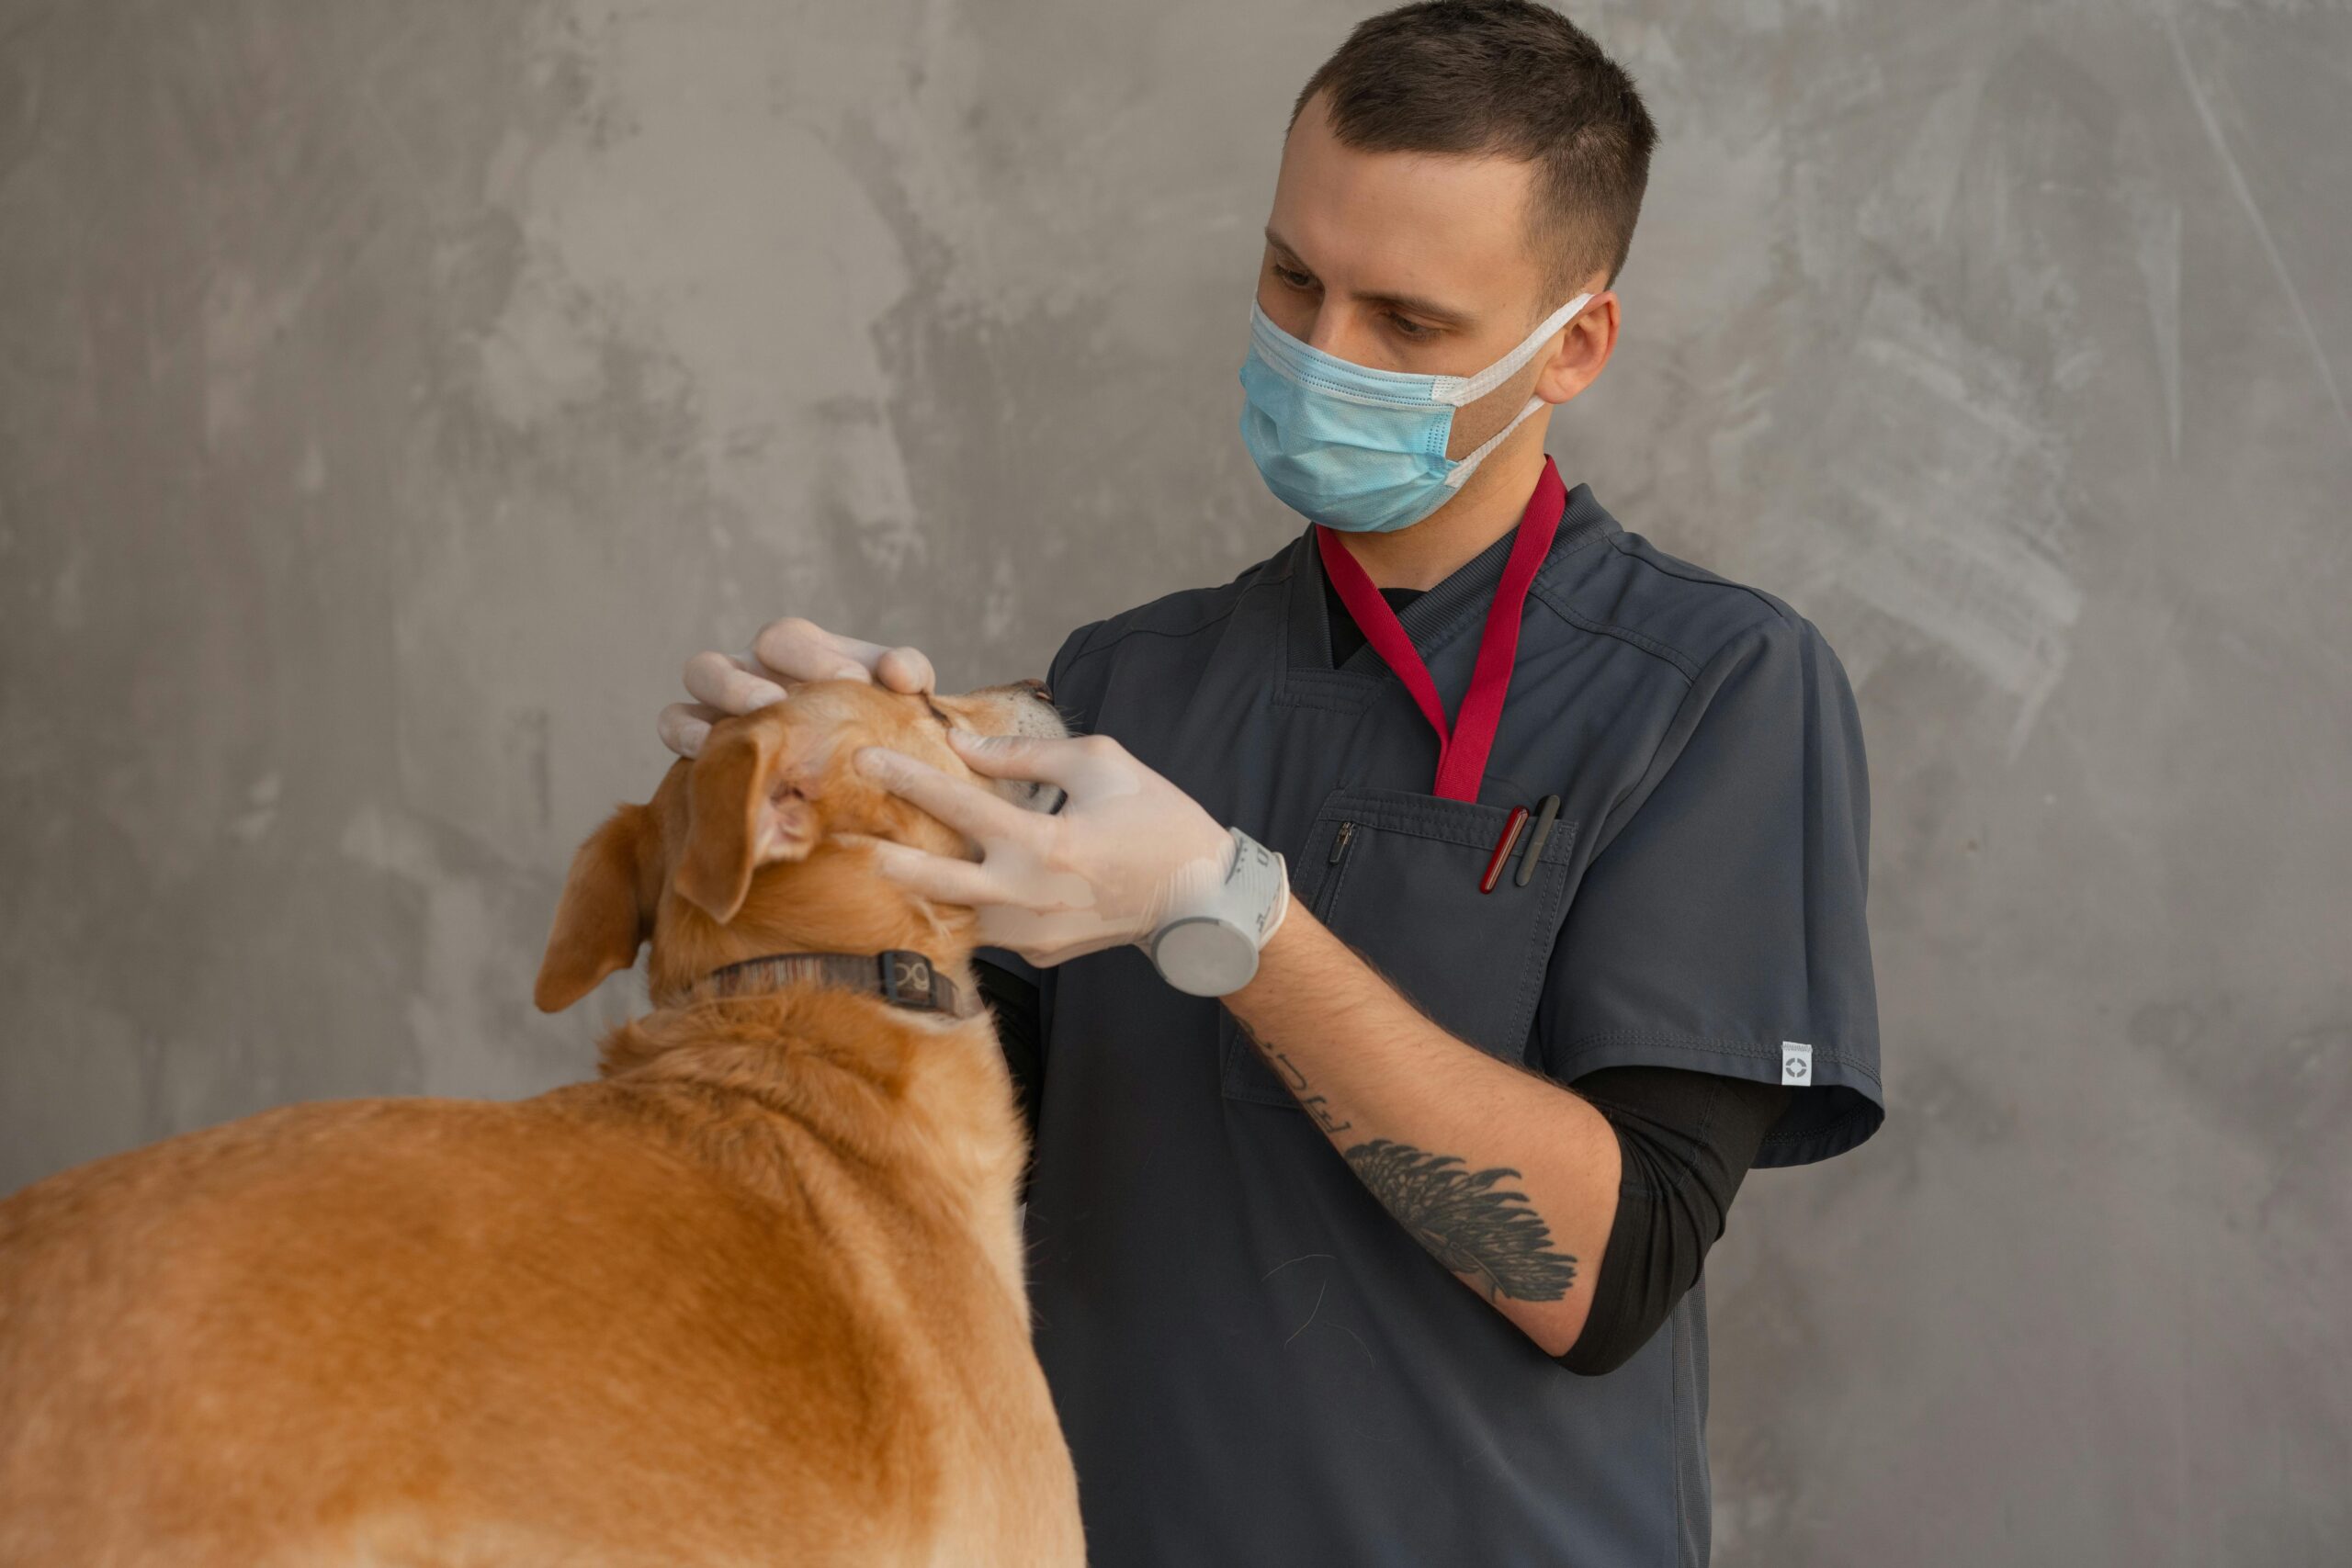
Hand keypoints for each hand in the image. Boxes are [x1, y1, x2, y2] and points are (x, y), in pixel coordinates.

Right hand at [658, 618, 938, 758]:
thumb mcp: (902, 693)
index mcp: (791, 651)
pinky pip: (675, 728)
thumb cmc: (879, 720)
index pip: (785, 639)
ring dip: (717, 704)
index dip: (814, 657)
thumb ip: (909, 672)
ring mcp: (716, 708)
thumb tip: (898, 673)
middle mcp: (746, 672)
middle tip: (779, 705)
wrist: (864, 769)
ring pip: (692, 688)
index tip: (853, 683)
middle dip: (746, 683)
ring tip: (750, 726)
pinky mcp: (702, 748)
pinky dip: (689, 737)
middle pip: (723, 661)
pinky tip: (718, 760)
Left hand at [843, 731, 1238, 966]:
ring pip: (956, 911)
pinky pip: (989, 927)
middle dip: (884, 858)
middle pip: (933, 881)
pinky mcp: (1037, 958)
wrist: (1201, 900)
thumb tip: (961, 744)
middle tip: (841, 838)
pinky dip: (968, 904)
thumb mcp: (1099, 765)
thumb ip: (1023, 756)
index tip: (864, 758)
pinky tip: (950, 882)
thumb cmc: (1157, 819)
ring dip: (924, 885)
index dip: (906, 778)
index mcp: (1043, 844)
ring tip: (885, 857)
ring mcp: (1030, 936)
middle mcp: (1028, 897)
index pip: (959, 806)